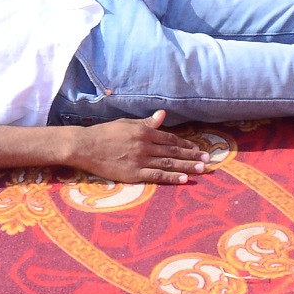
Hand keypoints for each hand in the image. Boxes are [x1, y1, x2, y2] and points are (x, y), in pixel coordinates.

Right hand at [65, 111, 210, 184]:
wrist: (86, 146)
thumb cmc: (105, 133)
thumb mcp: (127, 123)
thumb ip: (146, 122)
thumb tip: (162, 114)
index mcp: (144, 131)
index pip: (171, 139)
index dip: (186, 144)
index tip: (198, 148)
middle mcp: (146, 145)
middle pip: (174, 152)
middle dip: (192, 156)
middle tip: (208, 160)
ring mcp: (140, 160)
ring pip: (169, 164)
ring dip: (187, 167)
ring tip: (202, 169)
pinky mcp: (134, 173)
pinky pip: (157, 176)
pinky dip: (172, 177)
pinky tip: (184, 179)